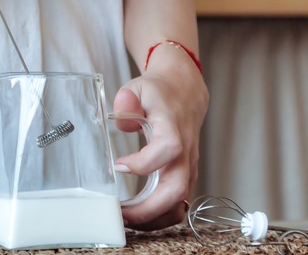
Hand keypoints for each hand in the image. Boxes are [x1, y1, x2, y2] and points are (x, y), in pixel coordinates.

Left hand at [112, 49, 207, 230]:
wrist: (185, 92)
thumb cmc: (160, 92)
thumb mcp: (139, 86)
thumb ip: (127, 98)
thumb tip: (121, 116)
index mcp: (173, 126)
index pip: (167, 148)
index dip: (143, 162)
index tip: (119, 166)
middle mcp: (185, 150)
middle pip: (177, 187)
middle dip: (148, 208)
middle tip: (120, 213)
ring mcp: (188, 165)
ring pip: (179, 202)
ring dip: (153, 218)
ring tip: (126, 220)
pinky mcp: (186, 175)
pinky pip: (178, 203)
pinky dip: (159, 216)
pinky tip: (138, 216)